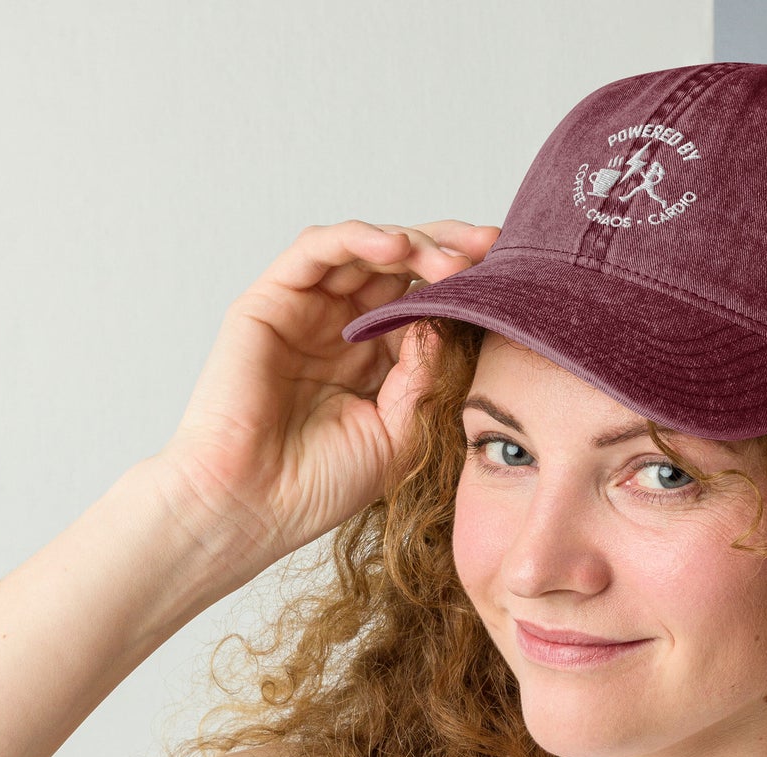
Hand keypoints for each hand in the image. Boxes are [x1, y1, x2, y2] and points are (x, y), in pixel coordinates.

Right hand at [152, 218, 500, 571]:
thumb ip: (427, 372)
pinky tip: (395, 249)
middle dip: (448, 251)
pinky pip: (315, 251)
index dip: (465, 288)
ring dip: (412, 243)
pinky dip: (357, 239)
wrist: (255, 507)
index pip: (425, 302)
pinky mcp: (268, 301)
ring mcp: (305, 311)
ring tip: (451, 259)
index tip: (512, 282)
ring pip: (364, 250)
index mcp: (376, 357)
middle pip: (400, 266)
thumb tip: (452, 315)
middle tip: (491, 249)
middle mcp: (341, 327)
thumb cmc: (321, 483)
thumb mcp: (401, 429)